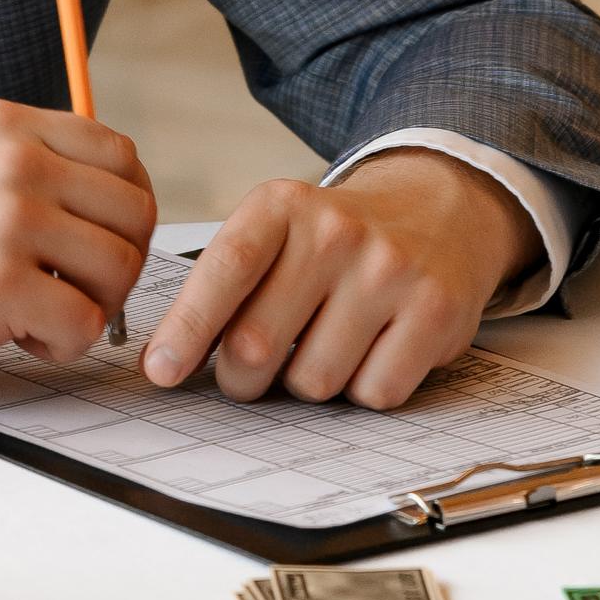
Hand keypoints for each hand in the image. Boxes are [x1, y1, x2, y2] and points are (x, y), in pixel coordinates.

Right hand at [0, 97, 155, 377]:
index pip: (121, 155)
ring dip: (95, 305)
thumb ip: (23, 159)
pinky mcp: (2, 283)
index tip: (97, 240)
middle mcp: (17, 161)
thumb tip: (96, 194)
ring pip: (120, 266)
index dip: (123, 208)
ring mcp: (12, 219)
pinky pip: (85, 323)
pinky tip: (21, 336)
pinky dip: (63, 344)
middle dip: (119, 261)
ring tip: (43, 314)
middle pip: (135, 211)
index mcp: (8, 126)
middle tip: (77, 288)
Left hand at [140, 150, 541, 410]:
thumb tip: (169, 360)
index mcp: (282, 205)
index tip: (161, 370)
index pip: (226, 269)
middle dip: (240, 378)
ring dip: (305, 384)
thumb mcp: (277, 230)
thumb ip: (225, 284)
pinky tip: (370, 351)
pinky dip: (362, 390)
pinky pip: (374, 394)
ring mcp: (391, 271)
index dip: (187, 327)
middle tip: (245, 374)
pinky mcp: (436, 313)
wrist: (438, 210)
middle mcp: (337, 232)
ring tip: (322, 345)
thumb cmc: (336, 238)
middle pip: (258, 344)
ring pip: (314, 381)